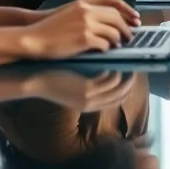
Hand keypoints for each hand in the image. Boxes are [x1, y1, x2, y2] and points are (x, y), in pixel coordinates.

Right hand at [19, 0, 140, 58]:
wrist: (34, 38)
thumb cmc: (51, 28)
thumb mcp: (71, 13)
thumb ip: (89, 13)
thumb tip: (109, 21)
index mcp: (84, 4)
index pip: (113, 3)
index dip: (127, 11)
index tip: (135, 19)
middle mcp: (87, 12)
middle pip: (116, 18)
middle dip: (126, 28)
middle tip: (130, 37)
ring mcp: (86, 25)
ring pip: (113, 32)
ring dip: (118, 40)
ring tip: (118, 45)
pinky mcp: (84, 39)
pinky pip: (105, 44)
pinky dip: (108, 48)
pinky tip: (106, 51)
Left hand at [25, 69, 140, 111]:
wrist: (35, 82)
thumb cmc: (52, 80)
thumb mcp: (72, 88)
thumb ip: (88, 85)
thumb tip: (103, 75)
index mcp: (89, 106)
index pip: (115, 101)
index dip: (125, 90)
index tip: (130, 78)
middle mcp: (91, 105)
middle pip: (120, 96)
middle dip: (130, 84)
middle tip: (134, 69)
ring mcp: (89, 98)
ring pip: (117, 88)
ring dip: (124, 77)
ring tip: (127, 64)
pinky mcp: (86, 89)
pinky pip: (108, 80)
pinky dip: (113, 71)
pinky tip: (112, 62)